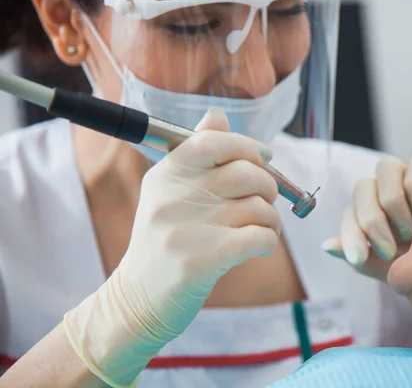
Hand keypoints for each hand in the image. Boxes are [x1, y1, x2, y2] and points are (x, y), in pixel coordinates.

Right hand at [63, 108, 280, 386]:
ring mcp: (184, 229)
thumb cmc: (165, 242)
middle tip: (266, 200)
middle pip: (245, 172)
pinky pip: (259, 237)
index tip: (265, 157)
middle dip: (269, 185)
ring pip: (258, 207)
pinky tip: (259, 246)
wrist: (138, 299)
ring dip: (271, 218)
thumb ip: (196, 153)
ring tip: (262, 228)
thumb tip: (218, 114)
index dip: (248, 145)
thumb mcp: (169, 193)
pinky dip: (269, 240)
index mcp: (165, 174)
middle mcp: (171, 197)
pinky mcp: (199, 261)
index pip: (213, 141)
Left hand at [322, 154, 411, 281]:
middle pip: (362, 187)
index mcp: (371, 216)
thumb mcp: (392, 269)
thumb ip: (361, 259)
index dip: (349, 235)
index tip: (359, 258)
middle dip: (372, 221)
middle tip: (391, 249)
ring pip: (385, 167)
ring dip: (392, 202)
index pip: (348, 215)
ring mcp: (407, 180)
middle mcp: (385, 193)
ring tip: (408, 230)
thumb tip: (326, 245)